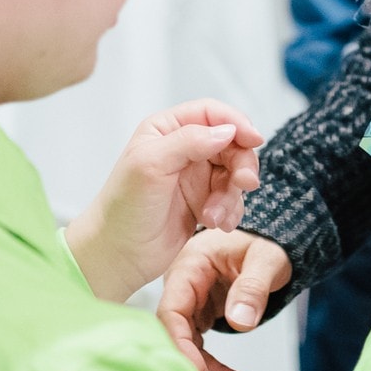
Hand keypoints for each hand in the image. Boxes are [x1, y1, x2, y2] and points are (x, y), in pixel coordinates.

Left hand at [63, 99, 263, 302]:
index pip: (211, 114)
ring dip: (232, 195)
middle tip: (244, 184)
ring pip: (234, 172)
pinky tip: (216, 224)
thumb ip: (189, 141)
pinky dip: (231, 211)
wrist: (117, 256)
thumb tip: (226, 131)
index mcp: (166, 130)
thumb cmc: (122, 210)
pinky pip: (233, 198)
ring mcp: (194, 176)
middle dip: (240, 164)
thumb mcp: (150, 165)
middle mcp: (183, 149)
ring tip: (214, 216)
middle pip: (230, 143)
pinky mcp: (203, 201)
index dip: (236, 123)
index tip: (254, 139)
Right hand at [155, 228, 292, 370]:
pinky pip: (204, 348)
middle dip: (194, 369)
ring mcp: (191, 304)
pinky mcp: (202, 317)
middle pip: (176, 335)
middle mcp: (183, 288)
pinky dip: (220, 369)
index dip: (180, 346)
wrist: (271, 241)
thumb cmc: (267, 241)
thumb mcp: (267, 258)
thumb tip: (240, 320)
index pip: (171, 312)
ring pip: (189, 347)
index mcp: (189, 267)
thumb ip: (253, 286)